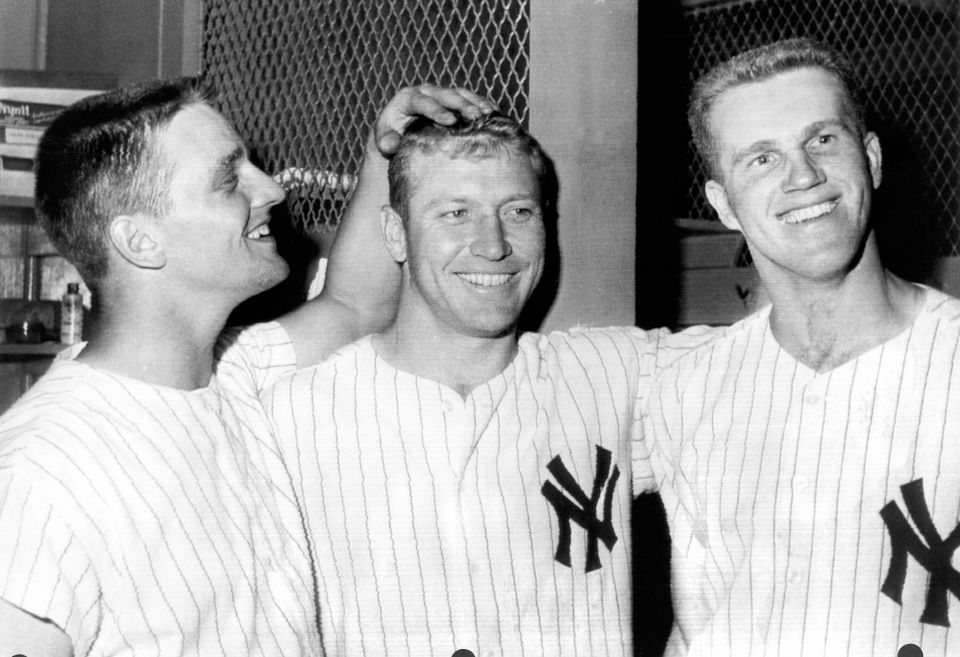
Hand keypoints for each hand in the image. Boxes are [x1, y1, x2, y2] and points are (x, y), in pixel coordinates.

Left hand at [374, 84, 496, 155]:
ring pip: (461, 94)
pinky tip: (494, 114)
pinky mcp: (454, 101)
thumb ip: (386, 142)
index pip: (422, 101)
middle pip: (446, 94)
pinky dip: (482, 105)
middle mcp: (427, 92)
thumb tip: (390, 144)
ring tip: (488, 115)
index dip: (436, 110)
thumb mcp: (385, 140)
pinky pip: (471, 99)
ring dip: (475, 103)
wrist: (400, 131)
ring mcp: (442, 95)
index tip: (449, 121)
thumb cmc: (392, 136)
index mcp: (408, 98)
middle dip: (461, 104)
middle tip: (474, 117)